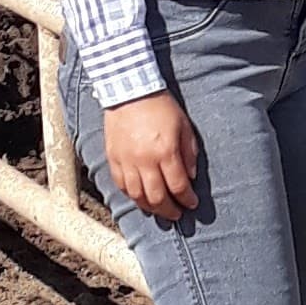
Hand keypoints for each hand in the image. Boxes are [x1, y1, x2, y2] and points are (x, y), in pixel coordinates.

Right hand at [103, 89, 200, 220]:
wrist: (130, 90)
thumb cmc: (160, 106)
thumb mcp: (184, 126)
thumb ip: (189, 153)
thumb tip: (190, 177)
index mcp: (166, 152)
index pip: (178, 186)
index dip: (187, 199)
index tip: (192, 204)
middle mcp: (145, 160)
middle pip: (157, 197)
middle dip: (170, 210)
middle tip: (177, 214)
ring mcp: (127, 161)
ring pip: (137, 196)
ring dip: (150, 208)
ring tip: (159, 210)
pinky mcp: (113, 158)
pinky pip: (121, 185)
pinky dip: (131, 195)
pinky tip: (139, 198)